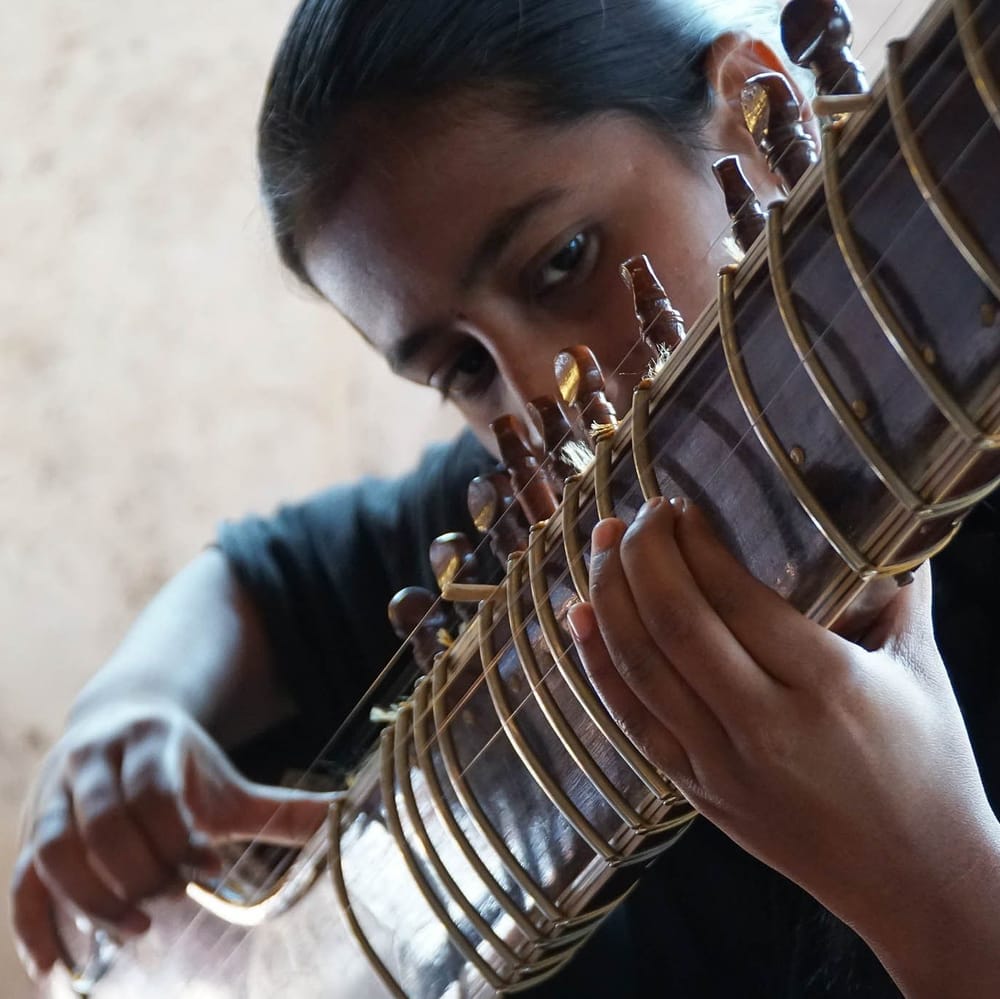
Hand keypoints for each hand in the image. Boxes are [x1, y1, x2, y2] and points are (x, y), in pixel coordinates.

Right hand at [10, 698, 338, 980]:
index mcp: (149, 741)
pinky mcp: (28, 831)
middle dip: (140, 870)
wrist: (118, 723)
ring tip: (136, 929)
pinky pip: (20, 881)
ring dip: (92, 897)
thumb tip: (347, 815)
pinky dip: (35, 926)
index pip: (153, 792)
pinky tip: (59, 969)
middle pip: (104, 822)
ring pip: (55, 848)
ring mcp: (52, 794)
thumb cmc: (179, 767)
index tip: (208, 869)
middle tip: (173, 903)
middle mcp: (93, 761)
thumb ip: (280, 803)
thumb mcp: (228, 781)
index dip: (178, 837)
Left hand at [567, 497, 999, 985]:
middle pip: (675, 624)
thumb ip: (898, 590)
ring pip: (640, 667)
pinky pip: (630, 718)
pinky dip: (597, 662)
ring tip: (601, 545)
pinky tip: (580, 617)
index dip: (693, 543)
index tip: (680, 508)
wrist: (915, 883)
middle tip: (636, 514)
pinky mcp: (695, 790)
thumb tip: (887, 518)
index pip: (735, 596)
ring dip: (609, 597)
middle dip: (642, 555)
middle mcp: (766, 726)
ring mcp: (720, 764)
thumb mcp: (922, 670)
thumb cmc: (927, 769)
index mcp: (829, 684)